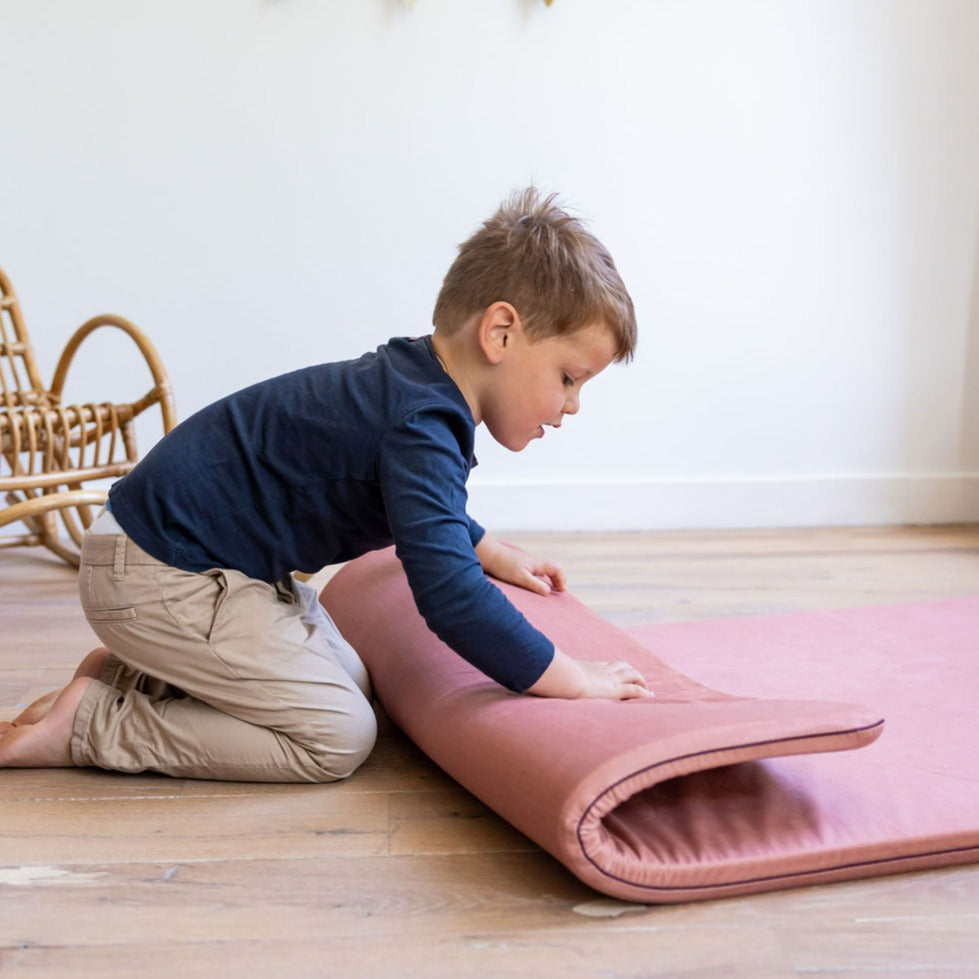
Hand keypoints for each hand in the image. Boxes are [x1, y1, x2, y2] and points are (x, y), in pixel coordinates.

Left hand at [475, 533, 566, 595]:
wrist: (489, 554)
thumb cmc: (504, 565)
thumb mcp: (520, 577)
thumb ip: (534, 584)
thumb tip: (548, 591)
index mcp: (536, 564)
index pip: (556, 568)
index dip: (561, 579)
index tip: (561, 590)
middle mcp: (533, 562)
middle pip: (551, 568)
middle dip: (556, 579)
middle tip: (557, 590)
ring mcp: (525, 562)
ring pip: (542, 570)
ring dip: (547, 579)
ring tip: (545, 590)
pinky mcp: (517, 565)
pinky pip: (533, 571)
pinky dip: (537, 578)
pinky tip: (530, 584)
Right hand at [526, 648, 653, 700]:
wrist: (561, 677)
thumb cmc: (553, 675)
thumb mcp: (548, 673)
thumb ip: (539, 673)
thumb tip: (521, 671)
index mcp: (587, 667)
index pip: (603, 665)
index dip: (612, 667)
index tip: (617, 670)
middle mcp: (600, 670)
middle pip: (620, 666)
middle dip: (630, 670)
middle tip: (637, 677)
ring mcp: (608, 679)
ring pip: (630, 675)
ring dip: (639, 679)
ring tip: (646, 687)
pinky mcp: (613, 690)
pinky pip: (633, 691)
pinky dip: (642, 693)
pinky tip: (649, 696)